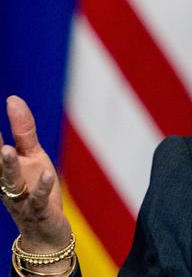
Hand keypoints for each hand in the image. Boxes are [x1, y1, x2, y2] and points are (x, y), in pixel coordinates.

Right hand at [1, 96, 71, 267]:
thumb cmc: (37, 189)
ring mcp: (21, 198)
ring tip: (6, 150)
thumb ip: (22, 129)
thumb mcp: (32, 156)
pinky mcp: (40, 210)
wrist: (45, 232)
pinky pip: (40, 199)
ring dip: (7, 166)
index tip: (0, 104)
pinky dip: (43, 187)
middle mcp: (6, 182)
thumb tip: (12, 98)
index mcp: (2, 167)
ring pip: (11, 181)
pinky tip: (48, 174)